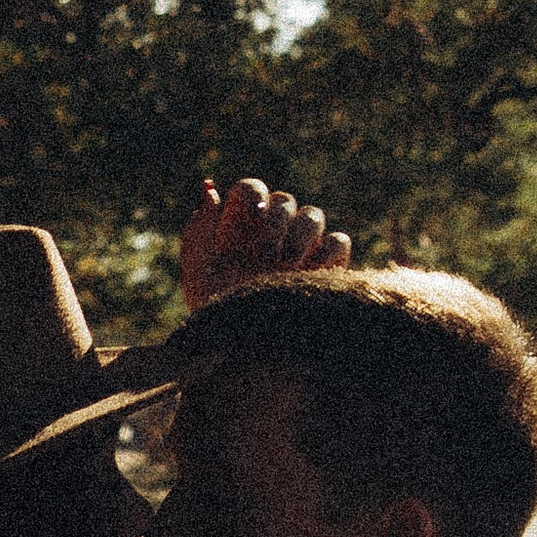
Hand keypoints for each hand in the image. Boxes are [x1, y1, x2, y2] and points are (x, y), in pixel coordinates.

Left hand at [179, 175, 352, 308]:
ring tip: (286, 264)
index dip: (252, 196)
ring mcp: (301, 249)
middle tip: (264, 255)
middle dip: (276, 222)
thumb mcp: (198, 269)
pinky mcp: (326, 267)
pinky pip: (338, 242)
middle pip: (285, 199)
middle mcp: (272, 233)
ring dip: (300, 234)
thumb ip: (199, 228)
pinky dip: (328, 251)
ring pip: (313, 215)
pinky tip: (308, 272)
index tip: (250, 219)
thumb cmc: (215, 309)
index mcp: (240, 227)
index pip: (252, 189)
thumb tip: (210, 189)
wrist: (243, 347)